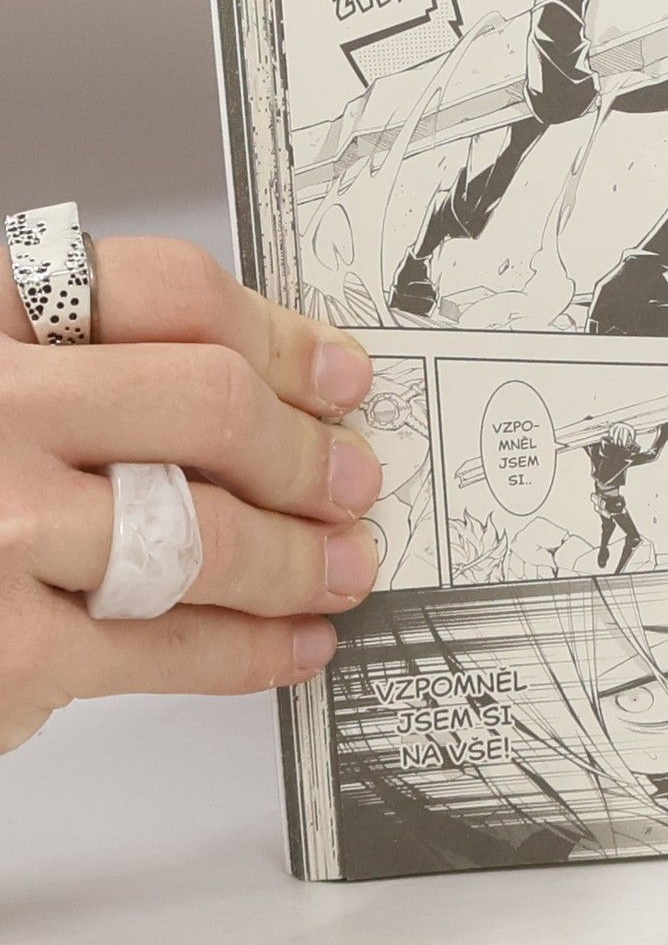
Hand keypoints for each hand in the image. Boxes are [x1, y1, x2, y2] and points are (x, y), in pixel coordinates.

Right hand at [0, 239, 381, 754]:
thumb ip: (86, 370)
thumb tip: (273, 390)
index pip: (169, 291)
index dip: (280, 335)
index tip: (338, 375)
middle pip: (208, 403)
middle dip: (306, 451)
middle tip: (355, 480)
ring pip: (207, 532)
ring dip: (301, 558)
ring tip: (345, 567)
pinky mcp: (3, 653)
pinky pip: (171, 645)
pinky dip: (254, 649)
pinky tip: (295, 642)